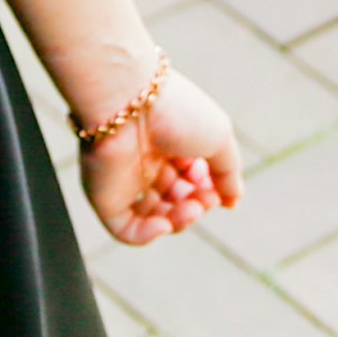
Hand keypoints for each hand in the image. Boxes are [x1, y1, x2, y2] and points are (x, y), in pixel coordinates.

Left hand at [80, 65, 241, 245]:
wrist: (129, 101)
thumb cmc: (176, 112)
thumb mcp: (218, 138)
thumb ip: (228, 173)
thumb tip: (232, 201)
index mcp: (170, 142)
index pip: (191, 178)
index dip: (207, 188)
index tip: (214, 184)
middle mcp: (146, 161)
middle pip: (174, 200)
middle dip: (195, 206)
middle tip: (202, 199)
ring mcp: (124, 180)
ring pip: (154, 217)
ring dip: (178, 222)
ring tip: (189, 210)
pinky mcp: (105, 197)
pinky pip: (125, 229)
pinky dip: (147, 235)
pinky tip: (165, 224)